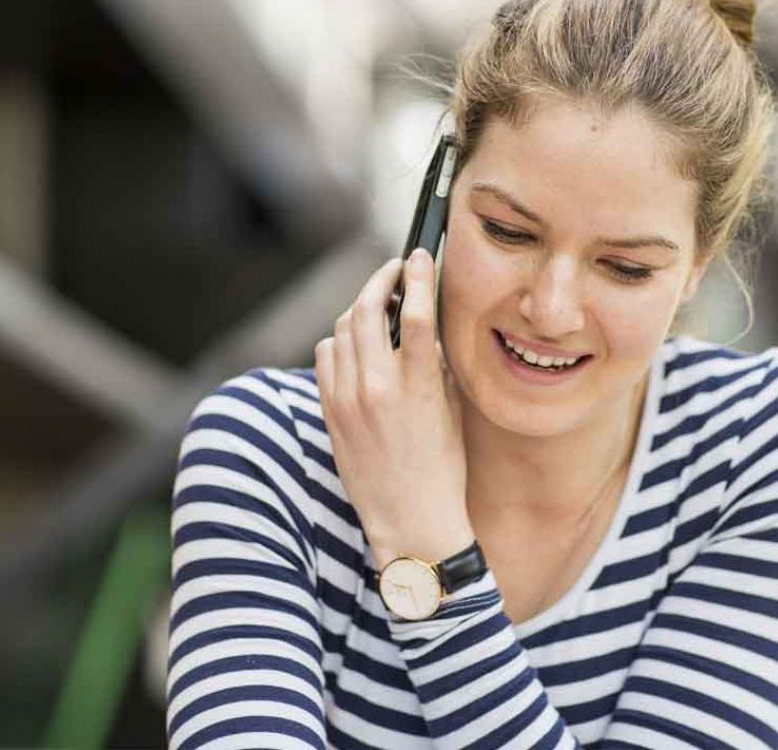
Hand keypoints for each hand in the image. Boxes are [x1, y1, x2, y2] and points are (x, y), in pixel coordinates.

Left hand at [314, 249, 473, 568]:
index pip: (416, 312)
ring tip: (380, 309)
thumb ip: (436, 364)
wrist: (411, 520)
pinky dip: (341, 340)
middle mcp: (377, 387)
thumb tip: (424, 322)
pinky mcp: (329, 411)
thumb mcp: (451, 409)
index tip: (420, 256)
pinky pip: (326, 355)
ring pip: (343, 327)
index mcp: (418, 386)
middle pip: (368, 308)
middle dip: (381, 279)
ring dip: (362, 309)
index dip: (417, 275)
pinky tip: (358, 345)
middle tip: (394, 271)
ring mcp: (347, 399)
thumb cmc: (442, 467)